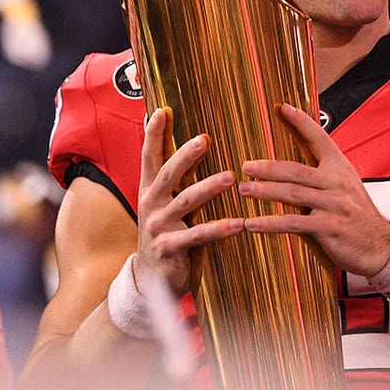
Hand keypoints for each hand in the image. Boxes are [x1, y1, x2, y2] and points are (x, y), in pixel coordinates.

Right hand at [135, 107, 243, 293]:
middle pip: (167, 174)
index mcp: (151, 189)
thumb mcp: (169, 203)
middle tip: (204, 139)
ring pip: (185, 202)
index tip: (161, 111)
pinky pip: (197, 235)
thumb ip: (178, 179)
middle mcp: (151, 203)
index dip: (154, 134)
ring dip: (208, 188)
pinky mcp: (169, 247)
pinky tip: (239, 223)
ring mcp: (158, 226)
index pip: (150, 156)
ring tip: (231, 177)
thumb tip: (194, 143)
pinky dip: (219, 228)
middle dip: (185, 155)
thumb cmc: (169, 233)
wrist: (152, 278)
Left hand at [239, 104, 389, 276]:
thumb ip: (322, 174)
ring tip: (243, 190)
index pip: (320, 139)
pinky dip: (270, 223)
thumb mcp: (345, 185)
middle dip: (269, 168)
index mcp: (340, 168)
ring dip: (264, 192)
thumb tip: (292, 164)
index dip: (302, 123)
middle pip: (297, 170)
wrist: (380, 244)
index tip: (283, 108)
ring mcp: (334, 204)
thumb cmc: (355, 214)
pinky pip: (294, 223)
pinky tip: (253, 223)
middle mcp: (337, 182)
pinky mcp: (329, 227)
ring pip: (293, 194)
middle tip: (246, 167)